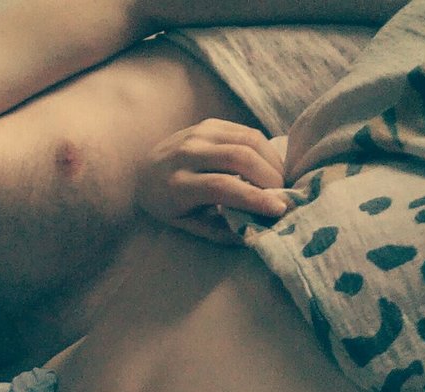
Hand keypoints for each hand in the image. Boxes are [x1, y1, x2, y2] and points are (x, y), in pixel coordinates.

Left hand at [138, 118, 286, 242]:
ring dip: (272, 162)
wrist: (141, 171)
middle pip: (239, 158)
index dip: (254, 198)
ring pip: (248, 140)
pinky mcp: (209, 124)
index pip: (222, 187)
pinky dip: (265, 150)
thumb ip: (218, 231)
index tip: (279, 210)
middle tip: (284, 196)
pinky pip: (246, 132)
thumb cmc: (167, 205)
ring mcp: (198, 134)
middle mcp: (187, 153)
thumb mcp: (185, 224)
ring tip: (280, 183)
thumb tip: (256, 235)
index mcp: (177, 184)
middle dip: (269, 178)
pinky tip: (271, 167)